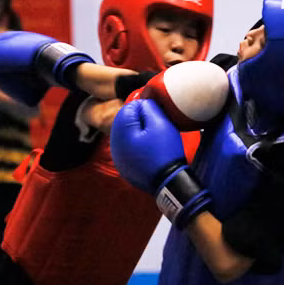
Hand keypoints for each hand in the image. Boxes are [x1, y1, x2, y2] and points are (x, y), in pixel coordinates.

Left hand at [111, 99, 211, 227]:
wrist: (168, 182)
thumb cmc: (165, 151)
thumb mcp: (160, 123)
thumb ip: (149, 108)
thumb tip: (142, 102)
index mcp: (121, 132)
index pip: (128, 108)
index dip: (144, 107)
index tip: (157, 113)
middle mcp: (114, 145)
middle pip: (125, 122)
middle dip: (139, 120)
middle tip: (156, 124)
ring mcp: (117, 158)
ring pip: (126, 135)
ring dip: (137, 132)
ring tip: (153, 137)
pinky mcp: (124, 167)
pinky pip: (128, 149)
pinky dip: (137, 145)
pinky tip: (149, 149)